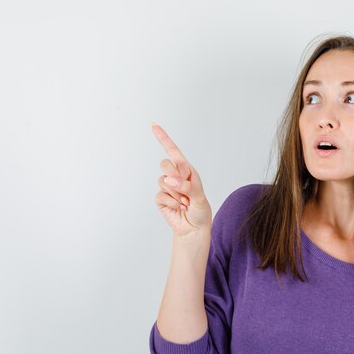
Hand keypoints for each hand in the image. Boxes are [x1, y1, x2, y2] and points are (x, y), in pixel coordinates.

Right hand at [152, 122, 211, 236]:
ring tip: (184, 202)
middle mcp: (175, 176)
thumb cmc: (200, 210)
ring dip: (176, 194)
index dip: (163, 138)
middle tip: (185, 189)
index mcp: (187, 170)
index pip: (173, 152)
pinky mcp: (160, 199)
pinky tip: (178, 208)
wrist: (194, 228)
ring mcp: (167, 187)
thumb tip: (170, 180)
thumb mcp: (199, 197)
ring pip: (163, 181)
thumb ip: (187, 187)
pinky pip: (161, 195)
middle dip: (175, 176)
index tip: (154, 125)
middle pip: (165, 164)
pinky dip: (171, 203)